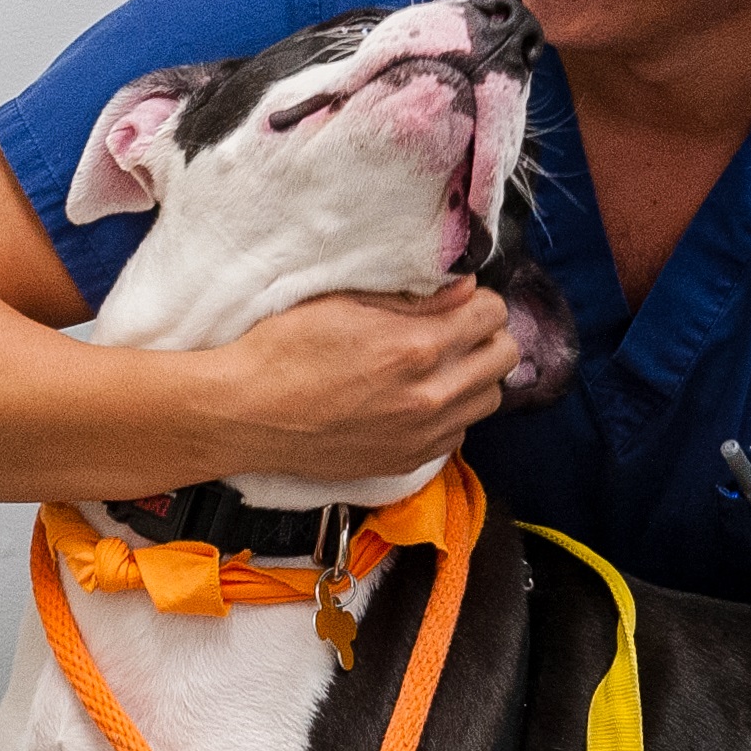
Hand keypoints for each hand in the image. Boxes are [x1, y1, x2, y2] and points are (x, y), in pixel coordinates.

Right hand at [194, 281, 519, 485]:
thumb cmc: (284, 350)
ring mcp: (421, 436)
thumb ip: (413, 297)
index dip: (479, 300)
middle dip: (488, 335)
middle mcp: (430, 397)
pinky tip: (420, 400)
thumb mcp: (343, 303)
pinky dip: (453, 414)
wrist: (246, 415)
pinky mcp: (406, 462)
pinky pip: (459, 435)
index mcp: (417, 347)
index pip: (493, 315)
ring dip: (475, 377)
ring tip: (442, 366)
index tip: (459, 301)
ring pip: (489, 401)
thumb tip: (466, 289)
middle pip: (505, 358)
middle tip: (457, 328)